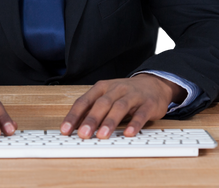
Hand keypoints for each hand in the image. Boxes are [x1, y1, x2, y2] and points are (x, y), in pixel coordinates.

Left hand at [59, 74, 180, 138]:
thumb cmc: (125, 93)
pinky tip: (129, 133)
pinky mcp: (148, 104)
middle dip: (91, 119)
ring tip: (102, 135)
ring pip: (119, 107)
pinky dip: (134, 124)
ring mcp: (132, 96)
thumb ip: (92, 110)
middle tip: (83, 134)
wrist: (153, 84)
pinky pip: (140, 114)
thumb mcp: (107, 97)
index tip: (65, 130)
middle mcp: (116, 89)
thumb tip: (75, 128)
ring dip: (110, 122)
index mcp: (102, 88)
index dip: (74, 116)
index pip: (84, 101)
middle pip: (101, 104)